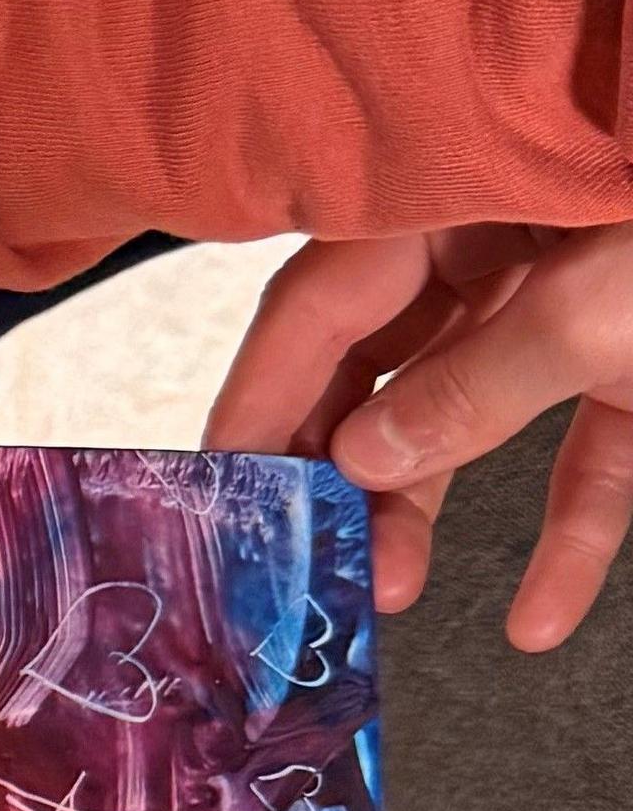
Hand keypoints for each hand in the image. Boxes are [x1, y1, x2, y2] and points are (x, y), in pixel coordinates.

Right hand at [204, 221, 632, 647]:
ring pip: (468, 416)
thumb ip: (478, 384)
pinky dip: (567, 532)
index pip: (322, 302)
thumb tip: (362, 458)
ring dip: (427, 510)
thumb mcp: (598, 309)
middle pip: (382, 365)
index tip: (216, 484)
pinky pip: (583, 454)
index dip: (261, 395)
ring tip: (389, 588)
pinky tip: (540, 612)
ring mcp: (569, 305)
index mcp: (465, 198)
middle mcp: (505, 246)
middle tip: (303, 548)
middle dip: (343, 469)